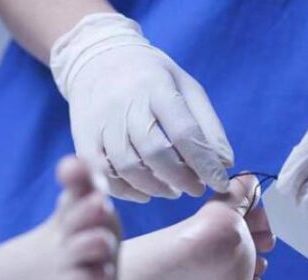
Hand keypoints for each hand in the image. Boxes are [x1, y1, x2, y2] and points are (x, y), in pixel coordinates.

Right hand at [50, 13, 232, 201]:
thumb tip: (225, 164)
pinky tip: (145, 193)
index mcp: (156, 86)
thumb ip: (207, 125)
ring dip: (155, 187)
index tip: (220, 183)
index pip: (184, 131)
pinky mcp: (83, 137)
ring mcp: (101, 121)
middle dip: (181, 178)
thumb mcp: (186, 87)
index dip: (204, 163)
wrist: (97, 57)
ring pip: (127, 166)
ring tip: (172, 190)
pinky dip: (126, 191)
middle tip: (195, 188)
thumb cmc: (152, 78)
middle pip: (154, 152)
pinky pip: (103, 174)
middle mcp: (125, 103)